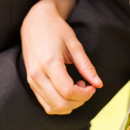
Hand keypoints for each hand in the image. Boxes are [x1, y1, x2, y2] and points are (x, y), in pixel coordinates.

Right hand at [21, 0, 100, 114]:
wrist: (34, 22)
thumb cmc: (56, 30)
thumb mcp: (74, 44)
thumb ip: (86, 66)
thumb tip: (98, 84)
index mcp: (49, 63)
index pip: (68, 91)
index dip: (84, 95)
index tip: (92, 87)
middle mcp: (37, 74)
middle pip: (60, 104)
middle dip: (78, 102)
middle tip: (86, 88)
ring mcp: (31, 80)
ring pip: (52, 108)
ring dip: (69, 105)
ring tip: (76, 88)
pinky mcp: (30, 82)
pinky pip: (45, 104)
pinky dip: (59, 104)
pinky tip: (67, 91)